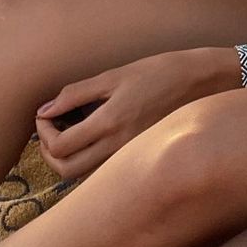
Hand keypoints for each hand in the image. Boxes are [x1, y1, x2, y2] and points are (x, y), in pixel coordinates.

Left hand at [34, 50, 218, 179]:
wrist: (203, 82)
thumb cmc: (161, 71)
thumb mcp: (116, 75)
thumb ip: (77, 93)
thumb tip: (45, 109)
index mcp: (111, 122)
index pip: (59, 145)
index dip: (43, 132)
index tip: (46, 114)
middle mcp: (119, 146)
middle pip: (65, 170)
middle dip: (49, 151)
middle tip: (51, 128)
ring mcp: (131, 155)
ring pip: (82, 175)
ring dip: (67, 157)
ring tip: (70, 131)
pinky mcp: (139, 156)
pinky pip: (102, 169)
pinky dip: (87, 159)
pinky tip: (94, 136)